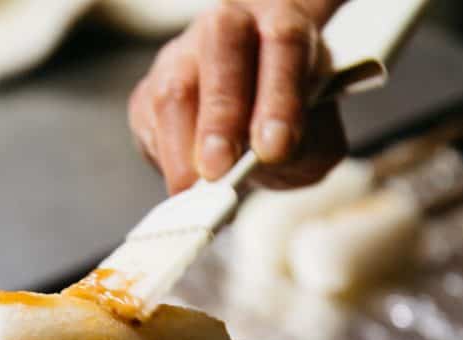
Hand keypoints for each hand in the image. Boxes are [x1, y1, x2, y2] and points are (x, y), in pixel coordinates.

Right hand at [128, 0, 347, 193]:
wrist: (254, 117)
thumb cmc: (285, 124)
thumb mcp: (314, 140)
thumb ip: (304, 150)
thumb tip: (265, 160)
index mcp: (283, 26)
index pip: (284, 44)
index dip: (279, 97)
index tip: (274, 148)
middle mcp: (230, 28)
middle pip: (220, 46)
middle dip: (220, 114)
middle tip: (219, 169)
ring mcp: (182, 56)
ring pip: (174, 88)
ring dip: (182, 146)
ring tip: (195, 191)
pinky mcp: (149, 92)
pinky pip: (148, 122)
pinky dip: (165, 158)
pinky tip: (186, 181)